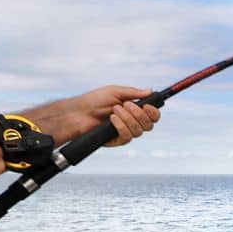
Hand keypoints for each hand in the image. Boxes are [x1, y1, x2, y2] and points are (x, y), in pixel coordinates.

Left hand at [30, 85, 160, 145]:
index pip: (152, 115)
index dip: (153, 112)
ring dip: (128, 119)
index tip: (147, 106)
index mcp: (134, 110)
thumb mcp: (115, 92)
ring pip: (138, 131)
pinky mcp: (117, 140)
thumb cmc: (94, 100)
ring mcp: (125, 132)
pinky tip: (112, 119)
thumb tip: (150, 91)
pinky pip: (127, 137)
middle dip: (139, 114)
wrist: (78, 112)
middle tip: (126, 105)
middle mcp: (132, 122)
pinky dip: (121, 126)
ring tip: (114, 110)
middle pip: (149, 125)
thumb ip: (133, 93)